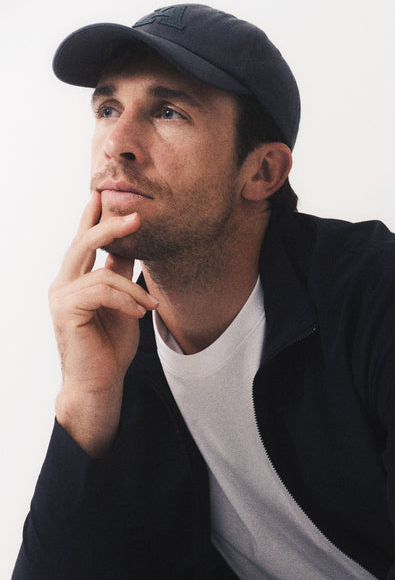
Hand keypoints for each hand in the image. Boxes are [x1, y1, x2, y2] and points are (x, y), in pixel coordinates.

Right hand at [48, 192, 159, 455]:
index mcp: (74, 280)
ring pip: (98, 271)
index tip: (101, 195)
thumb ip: (120, 276)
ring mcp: (61, 296)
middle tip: (136, 216)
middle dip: (109, 227)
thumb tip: (129, 247)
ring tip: (148, 306)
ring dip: (131, 288)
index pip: (82, 244)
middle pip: (83, 244)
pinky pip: (100, 290)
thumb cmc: (110, 348)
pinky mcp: (66, 310)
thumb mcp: (123, 305)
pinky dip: (125, 300)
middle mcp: (62, 284)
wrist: (101, 383)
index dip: (90, 219)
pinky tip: (139, 313)